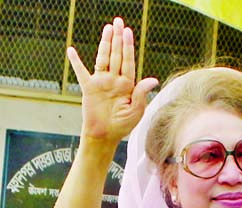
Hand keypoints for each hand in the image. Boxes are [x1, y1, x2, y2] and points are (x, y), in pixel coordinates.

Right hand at [67, 17, 157, 144]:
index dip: (128, 47)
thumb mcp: (136, 110)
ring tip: (107, 28)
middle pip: (117, 56)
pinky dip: (75, 62)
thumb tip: (153, 79)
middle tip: (118, 21)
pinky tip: (71, 50)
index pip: (128, 62)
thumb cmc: (123, 125)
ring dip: (105, 43)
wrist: (105, 136)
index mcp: (127, 85)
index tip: (128, 32)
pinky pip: (81, 72)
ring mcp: (101, 83)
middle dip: (118, 39)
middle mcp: (114, 81)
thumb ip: (141, 93)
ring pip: (103, 58)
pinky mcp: (89, 88)